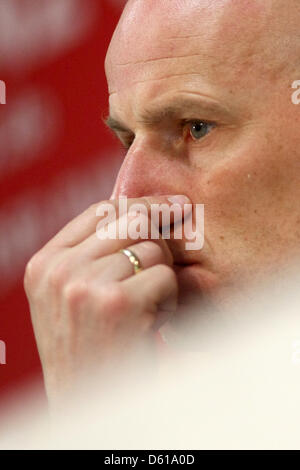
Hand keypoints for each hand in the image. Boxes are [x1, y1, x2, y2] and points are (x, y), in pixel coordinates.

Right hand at [24, 195, 188, 403]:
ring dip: (161, 280)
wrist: (87, 405)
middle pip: (131, 219)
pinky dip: (168, 301)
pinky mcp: (117, 304)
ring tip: (145, 311)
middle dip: (160, 237)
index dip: (140, 203)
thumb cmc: (88, 350)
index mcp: (44, 264)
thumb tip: (144, 211)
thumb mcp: (72, 298)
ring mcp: (85, 285)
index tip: (170, 205)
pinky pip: (165, 277)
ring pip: (153, 250)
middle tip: (166, 264)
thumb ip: (94, 256)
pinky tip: (150, 326)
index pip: (100, 211)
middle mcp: (59, 270)